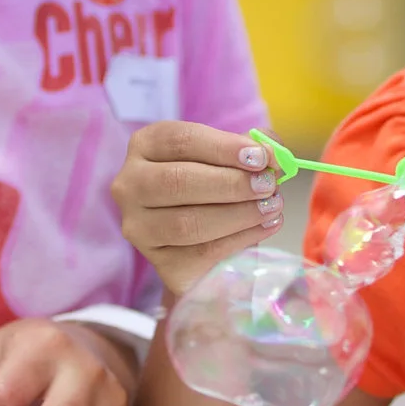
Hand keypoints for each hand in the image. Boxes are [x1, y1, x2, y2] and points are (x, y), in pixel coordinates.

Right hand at [112, 121, 282, 296]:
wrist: (203, 239)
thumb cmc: (214, 185)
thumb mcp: (228, 157)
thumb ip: (251, 148)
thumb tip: (273, 152)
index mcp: (144, 147)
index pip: (179, 140)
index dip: (222, 147)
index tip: (260, 157)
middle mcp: (130, 186)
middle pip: (177, 181)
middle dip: (231, 183)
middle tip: (269, 184)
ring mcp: (140, 228)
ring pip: (188, 223)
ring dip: (239, 213)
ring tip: (272, 206)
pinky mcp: (161, 264)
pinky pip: (203, 253)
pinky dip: (241, 239)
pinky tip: (266, 227)